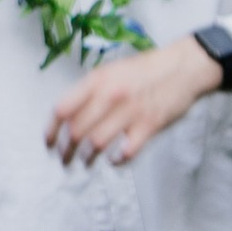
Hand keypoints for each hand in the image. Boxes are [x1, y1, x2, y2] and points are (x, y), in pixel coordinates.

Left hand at [47, 33, 220, 169]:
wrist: (182, 67)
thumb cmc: (145, 69)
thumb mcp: (111, 71)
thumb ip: (91, 90)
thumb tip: (69, 114)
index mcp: (97, 80)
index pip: (63, 109)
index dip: (51, 130)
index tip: (48, 143)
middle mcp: (109, 95)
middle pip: (76, 130)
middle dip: (66, 150)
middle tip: (65, 159)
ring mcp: (129, 111)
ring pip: (96, 143)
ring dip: (87, 158)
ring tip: (85, 162)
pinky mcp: (149, 126)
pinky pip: (127, 151)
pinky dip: (117, 160)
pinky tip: (115, 160)